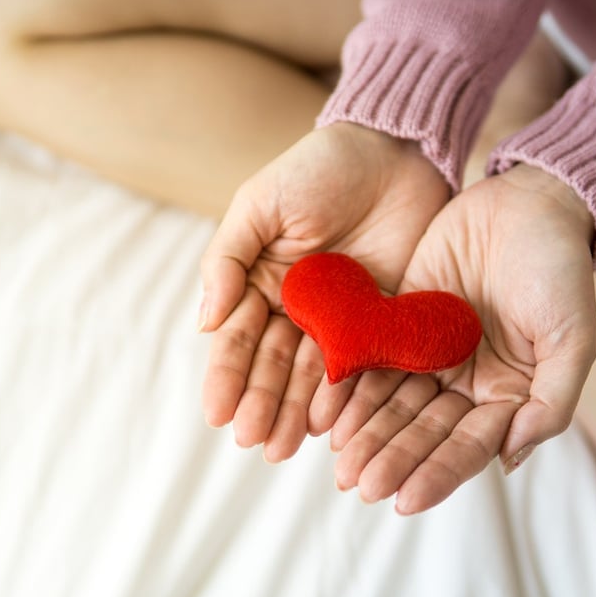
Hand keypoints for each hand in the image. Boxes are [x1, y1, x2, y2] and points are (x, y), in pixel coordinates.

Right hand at [200, 123, 448, 461]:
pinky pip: (359, 364)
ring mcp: (338, 320)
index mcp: (258, 283)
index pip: (236, 338)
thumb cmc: (318, 168)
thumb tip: (201, 324)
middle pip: (272, 366)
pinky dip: (342, 394)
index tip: (217, 414)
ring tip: (282, 447)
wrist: (395, 150)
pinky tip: (327, 422)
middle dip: (260, 403)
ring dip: (293, 411)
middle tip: (253, 441)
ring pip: (312, 375)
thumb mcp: (261, 204)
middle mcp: (294, 309)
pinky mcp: (380, 322)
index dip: (226, 376)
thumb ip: (228, 259)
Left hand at [310, 164, 595, 513]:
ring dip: (366, 433)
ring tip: (340, 462)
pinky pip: (370, 360)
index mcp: (506, 396)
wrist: (528, 202)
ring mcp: (428, 355)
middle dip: (391, 458)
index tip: (405, 500)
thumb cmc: (560, 269)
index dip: (437, 472)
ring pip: (391, 403)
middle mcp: (463, 384)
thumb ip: (551, 401)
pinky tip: (328, 413)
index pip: (466, 445)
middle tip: (359, 485)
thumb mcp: (573, 338)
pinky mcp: (398, 322)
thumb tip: (511, 459)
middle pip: (421, 431)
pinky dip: (350, 387)